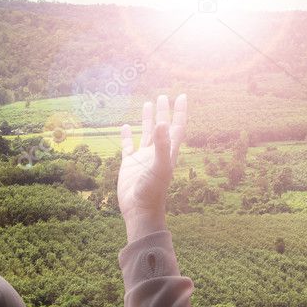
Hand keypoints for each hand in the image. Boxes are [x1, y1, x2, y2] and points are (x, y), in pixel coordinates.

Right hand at [117, 94, 186, 241]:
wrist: (140, 210)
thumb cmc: (153, 191)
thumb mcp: (159, 166)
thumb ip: (161, 145)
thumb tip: (161, 123)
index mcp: (168, 152)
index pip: (176, 127)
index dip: (179, 112)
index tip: (181, 96)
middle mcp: (156, 152)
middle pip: (161, 127)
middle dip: (163, 112)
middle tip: (162, 96)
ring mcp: (142, 158)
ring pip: (146, 133)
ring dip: (147, 120)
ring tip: (147, 104)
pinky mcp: (129, 165)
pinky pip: (128, 146)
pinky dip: (126, 136)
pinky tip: (125, 126)